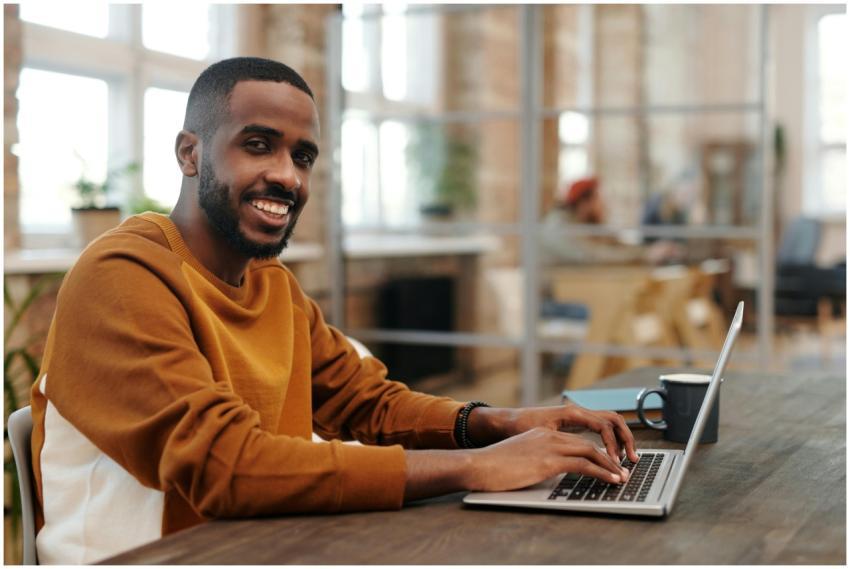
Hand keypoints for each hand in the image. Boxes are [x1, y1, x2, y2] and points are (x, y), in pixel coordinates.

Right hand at [464, 427, 628, 491]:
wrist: (479, 465)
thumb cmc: (494, 466)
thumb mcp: (520, 458)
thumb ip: (538, 460)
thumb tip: (549, 473)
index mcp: (542, 434)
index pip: (577, 441)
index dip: (595, 453)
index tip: (607, 464)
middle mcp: (549, 436)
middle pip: (588, 444)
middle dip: (608, 458)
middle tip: (621, 471)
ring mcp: (550, 446)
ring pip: (591, 452)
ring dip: (610, 466)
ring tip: (622, 478)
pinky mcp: (549, 460)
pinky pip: (584, 464)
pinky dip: (602, 472)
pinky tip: (611, 480)